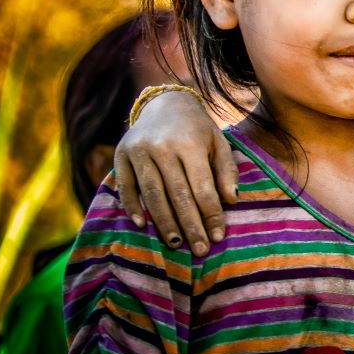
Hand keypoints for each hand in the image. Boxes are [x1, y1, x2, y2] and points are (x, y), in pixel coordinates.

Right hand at [115, 90, 237, 255]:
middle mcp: (162, 147)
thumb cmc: (197, 129)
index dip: (211, 214)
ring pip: (152, 194)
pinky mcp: (121, 155)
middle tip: (199, 250)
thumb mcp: (218, 142)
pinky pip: (126, 186)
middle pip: (178, 195)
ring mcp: (139, 151)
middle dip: (190, 226)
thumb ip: (226, 170)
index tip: (217, 237)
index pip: (202, 187)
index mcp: (190, 144)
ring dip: (164, 223)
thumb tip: (231, 201)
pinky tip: (142, 225)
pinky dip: (132, 206)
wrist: (165, 103)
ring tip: (175, 244)